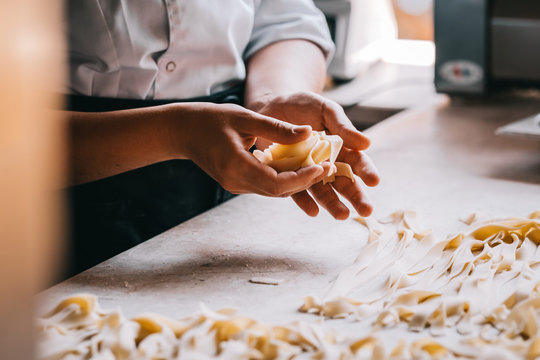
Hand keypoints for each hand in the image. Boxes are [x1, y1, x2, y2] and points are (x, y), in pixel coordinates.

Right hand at [169, 102, 332, 196]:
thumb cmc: (211, 119)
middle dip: (306, 181)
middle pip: (279, 191)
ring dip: (297, 181)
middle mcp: (236, 182)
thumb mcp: (246, 118)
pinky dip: (283, 178)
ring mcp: (235, 186)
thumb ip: (277, 129)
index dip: (304, 178)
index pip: (278, 183)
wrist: (183, 131)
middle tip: (329, 166)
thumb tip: (309, 133)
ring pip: (274, 191)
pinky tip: (297, 165)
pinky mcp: (237, 183)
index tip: (324, 166)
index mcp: (237, 167)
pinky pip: (265, 185)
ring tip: (319, 165)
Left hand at [248, 91, 379, 217]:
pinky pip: (296, 191)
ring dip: (333, 204)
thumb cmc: (304, 106)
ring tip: (342, 215)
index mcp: (341, 147)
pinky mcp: (288, 176)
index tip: (374, 181)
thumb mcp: (325, 110)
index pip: (357, 161)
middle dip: (355, 196)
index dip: (366, 171)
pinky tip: (313, 212)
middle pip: (344, 182)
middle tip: (366, 210)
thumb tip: (367, 144)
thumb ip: (343, 126)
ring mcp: (308, 171)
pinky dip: (305, 202)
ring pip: (323, 191)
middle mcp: (327, 163)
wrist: (272, 106)